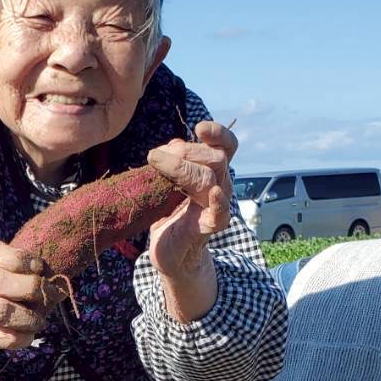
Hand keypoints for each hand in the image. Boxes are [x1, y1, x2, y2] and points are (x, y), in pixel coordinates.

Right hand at [0, 241, 55, 378]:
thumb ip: (15, 269)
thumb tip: (54, 278)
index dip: (22, 258)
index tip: (39, 268)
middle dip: (32, 287)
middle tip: (50, 295)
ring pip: (3, 310)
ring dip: (30, 316)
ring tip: (39, 320)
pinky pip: (7, 337)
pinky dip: (24, 336)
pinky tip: (28, 333)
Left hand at [144, 121, 236, 315]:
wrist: (170, 253)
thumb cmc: (169, 214)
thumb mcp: (168, 182)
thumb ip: (173, 162)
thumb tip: (171, 145)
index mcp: (212, 171)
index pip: (226, 146)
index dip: (218, 133)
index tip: (199, 128)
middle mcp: (219, 185)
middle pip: (217, 158)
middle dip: (187, 151)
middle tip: (155, 156)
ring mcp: (216, 206)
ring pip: (212, 179)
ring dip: (183, 168)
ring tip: (156, 164)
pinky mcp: (209, 227)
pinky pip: (221, 214)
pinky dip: (219, 203)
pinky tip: (214, 194)